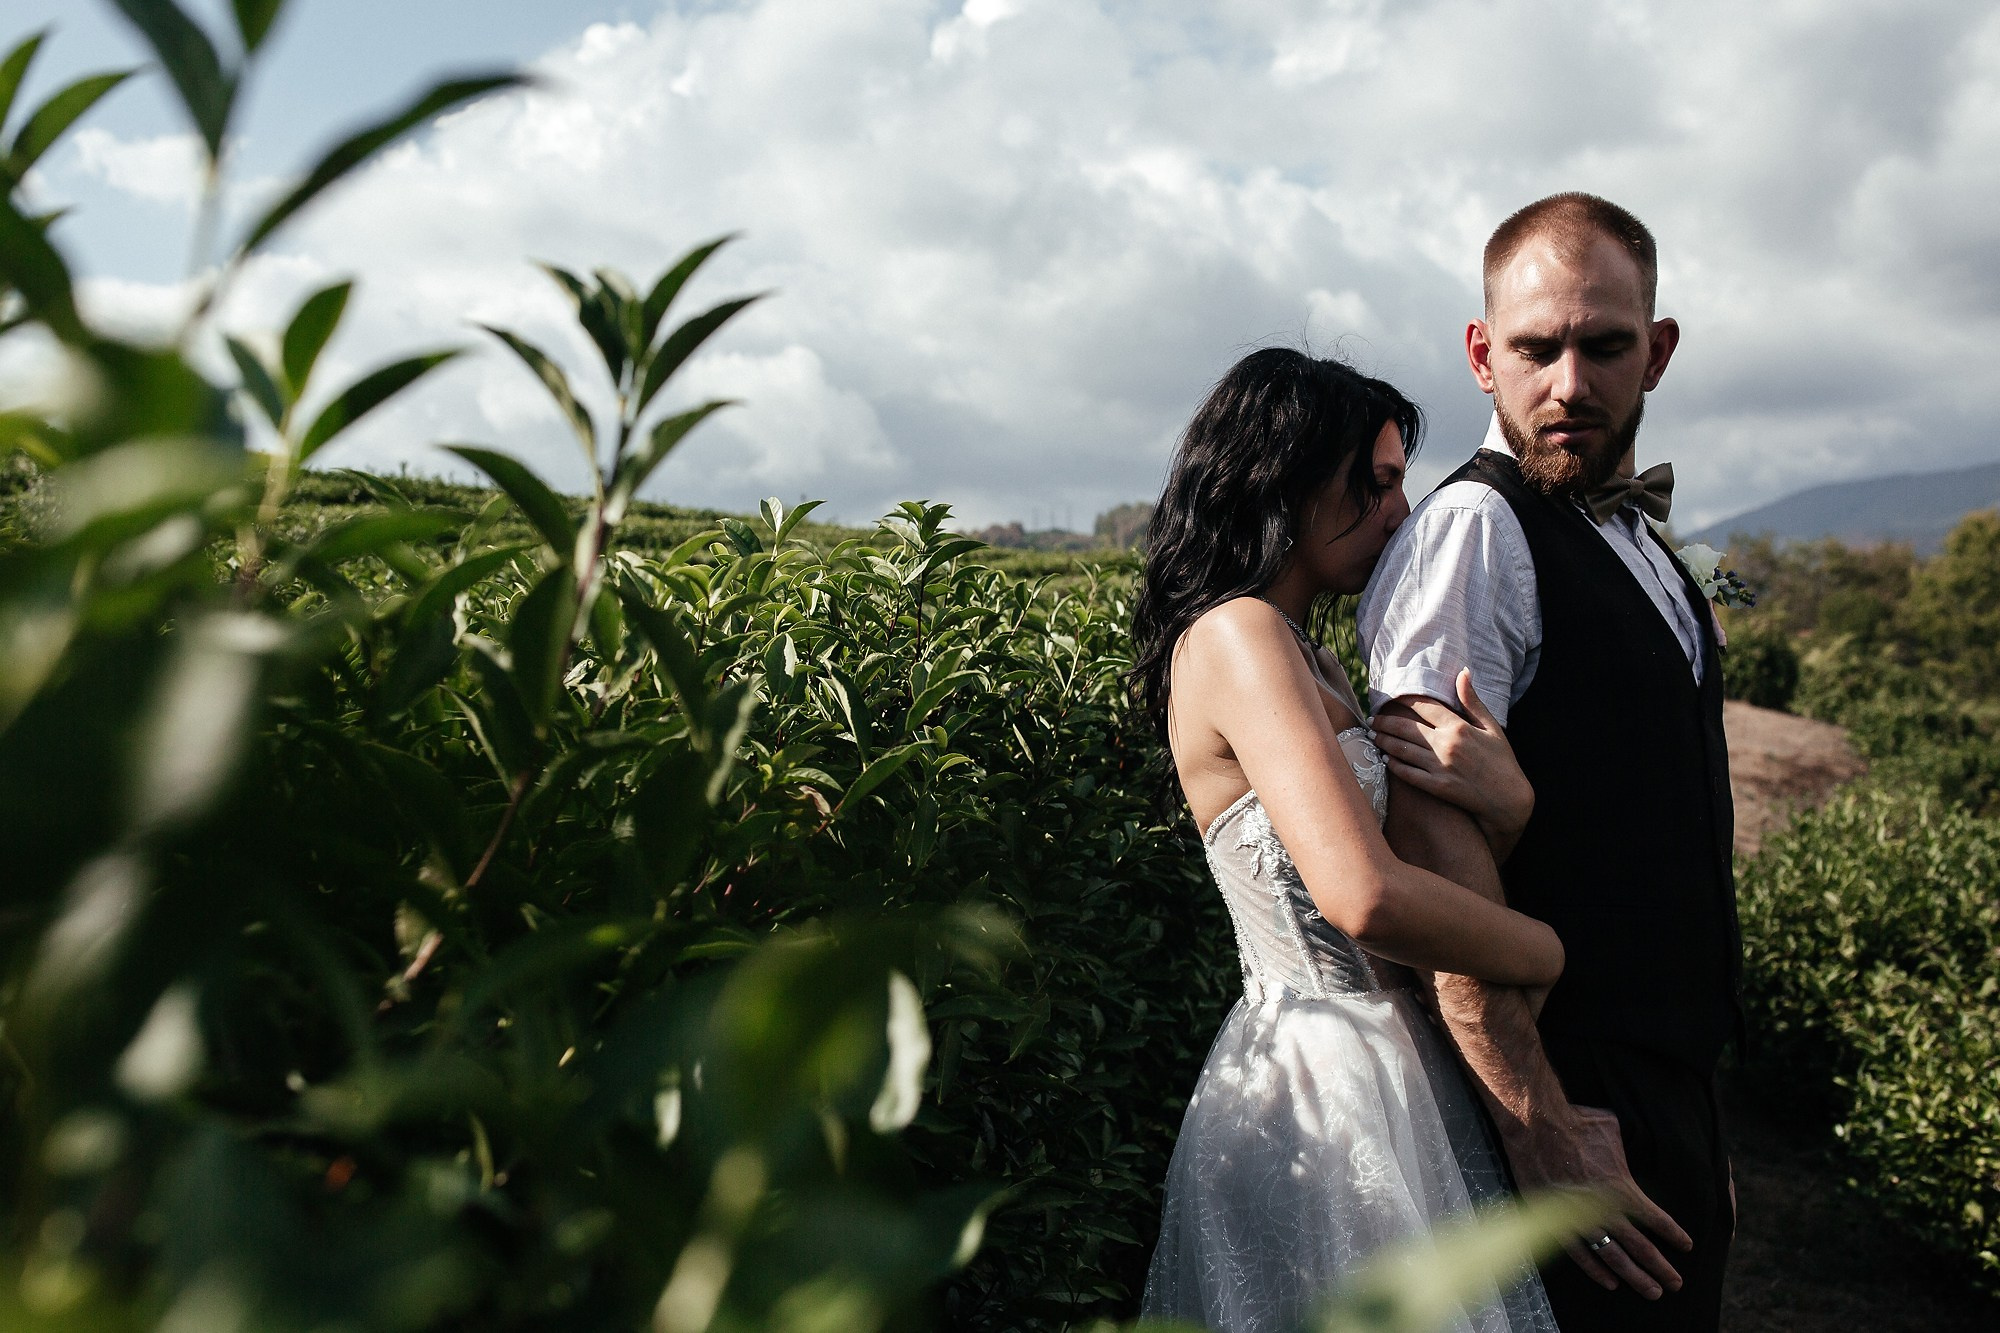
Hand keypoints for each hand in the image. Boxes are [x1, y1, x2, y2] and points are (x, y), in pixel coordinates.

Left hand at [1372, 670, 1533, 856]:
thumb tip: (1463, 672)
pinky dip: (1394, 765)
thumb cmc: (1502, 760)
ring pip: (1402, 749)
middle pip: (1405, 728)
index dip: (1404, 701)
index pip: (1424, 707)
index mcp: (1459, 727)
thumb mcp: (1491, 727)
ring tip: (1373, 736)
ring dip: (1384, 741)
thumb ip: (1472, 701)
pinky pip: (1407, 774)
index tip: (1390, 698)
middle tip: (1373, 719)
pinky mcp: (1436, 787)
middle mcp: (1446, 745)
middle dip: (1385, 722)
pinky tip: (1385, 758)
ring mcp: (1439, 767)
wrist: (1508, 798)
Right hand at [1508, 1105, 1692, 1299]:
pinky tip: (1610, 1282)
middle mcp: (1604, 1209)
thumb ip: (1629, 1144)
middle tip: (1675, 1284)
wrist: (1535, 1124)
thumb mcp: (1614, 1128)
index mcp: (1622, 1188)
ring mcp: (1579, 1218)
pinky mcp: (1555, 1220)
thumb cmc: (1576, 1122)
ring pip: (1613, 1257)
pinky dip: (1596, 1270)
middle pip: (1640, 1247)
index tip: (1687, 1247)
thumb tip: (1643, 1138)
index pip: (1656, 1219)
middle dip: (1660, 1268)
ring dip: (1634, 1276)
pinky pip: (1579, 1254)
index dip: (1674, 1235)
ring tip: (1651, 1291)